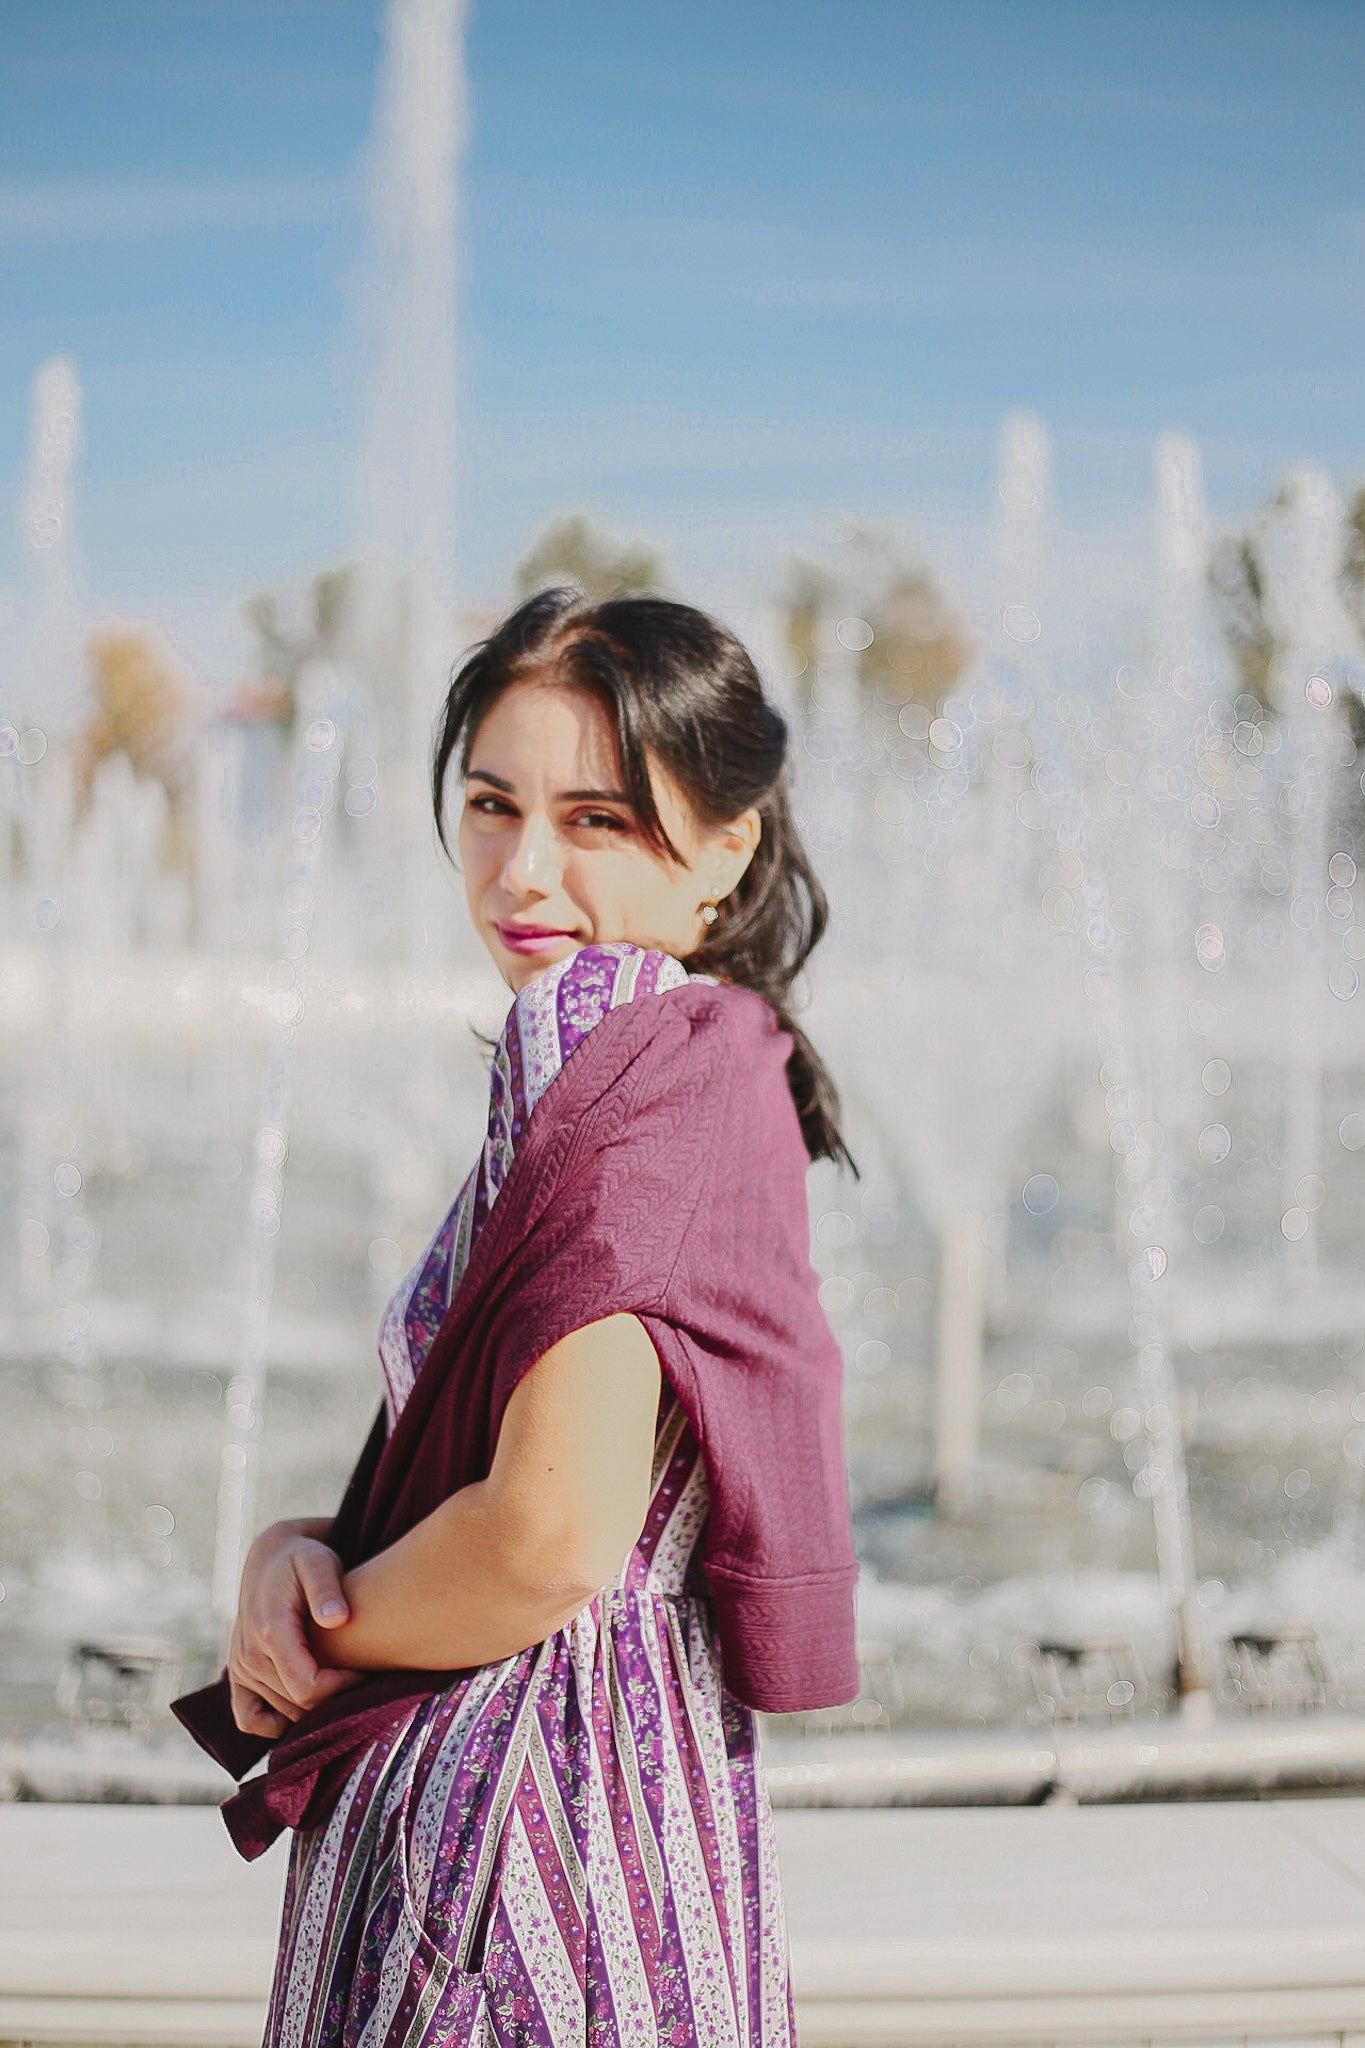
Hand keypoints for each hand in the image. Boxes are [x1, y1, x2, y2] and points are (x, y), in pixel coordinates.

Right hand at [227, 1521, 360, 1738]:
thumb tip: (337, 1619)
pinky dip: (272, 1725)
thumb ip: (326, 1589)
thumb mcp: (318, 1561)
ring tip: (340, 1684)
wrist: (271, 1557)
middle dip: (333, 1699)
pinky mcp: (238, 1674)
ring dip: (312, 1709)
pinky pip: (248, 1718)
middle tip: (360, 1677)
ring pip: (282, 1714)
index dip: (341, 1688)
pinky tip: (302, 1709)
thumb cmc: (303, 1558)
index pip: (307, 1687)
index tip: (363, 1671)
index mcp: (271, 1631)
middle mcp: (250, 1655)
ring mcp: (241, 1667)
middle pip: (298, 1705)